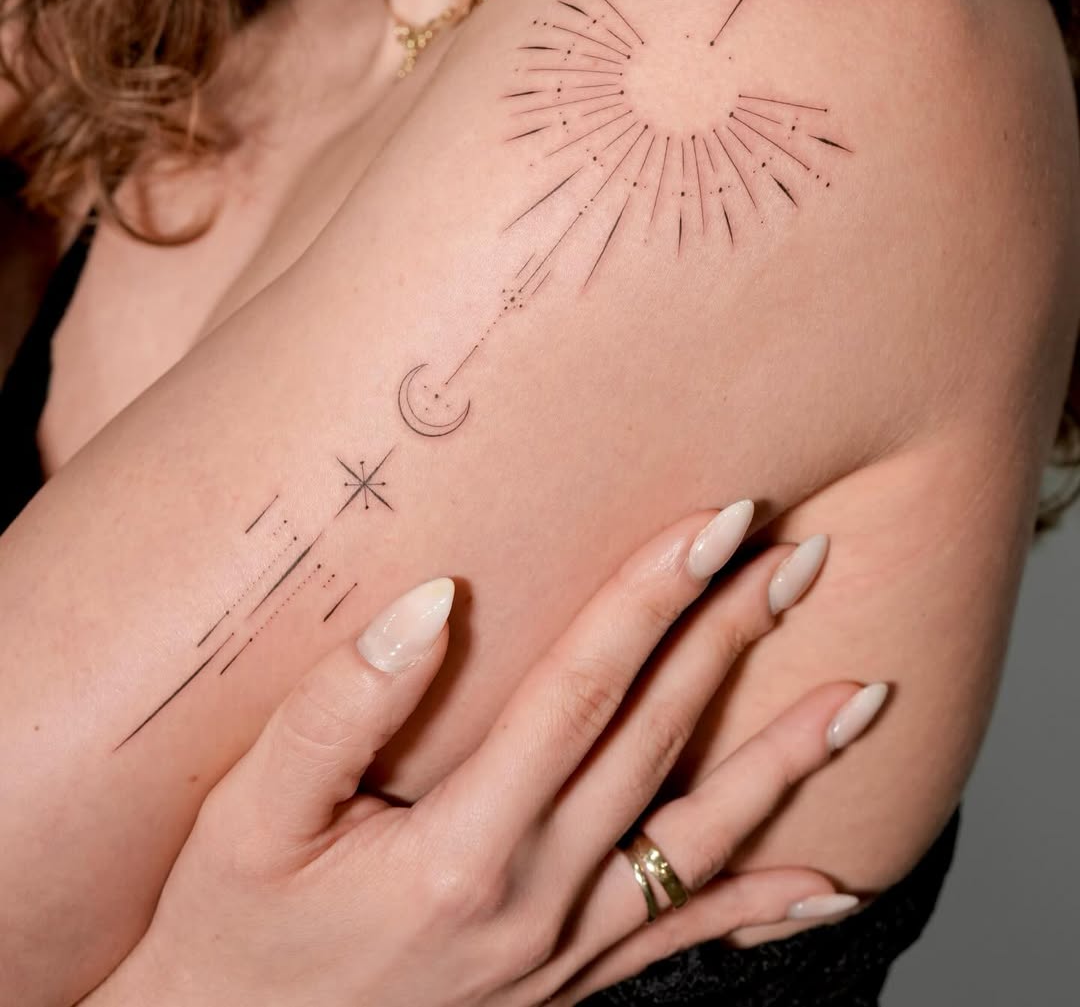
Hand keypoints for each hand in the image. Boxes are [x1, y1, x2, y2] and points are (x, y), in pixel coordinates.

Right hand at [92, 501, 887, 1006]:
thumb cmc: (227, 936)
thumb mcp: (246, 822)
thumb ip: (336, 710)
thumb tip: (431, 604)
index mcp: (461, 848)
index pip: (582, 690)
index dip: (650, 596)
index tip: (715, 520)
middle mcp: (535, 900)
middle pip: (658, 740)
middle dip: (731, 635)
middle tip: (798, 551)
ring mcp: (563, 949)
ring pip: (701, 837)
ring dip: (784, 756)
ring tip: (866, 695)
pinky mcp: (568, 982)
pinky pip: (684, 940)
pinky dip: (763, 907)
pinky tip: (831, 883)